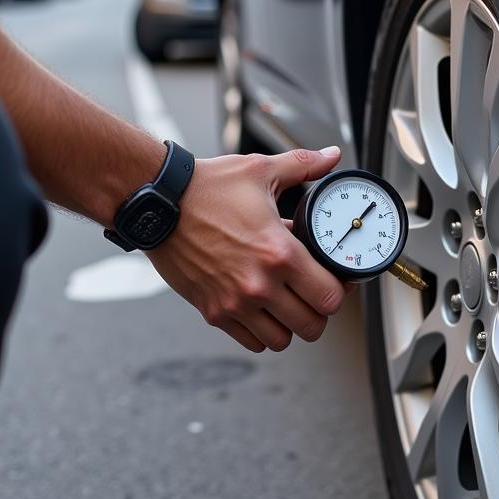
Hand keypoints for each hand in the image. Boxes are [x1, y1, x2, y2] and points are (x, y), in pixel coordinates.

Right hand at [147, 146, 350, 352]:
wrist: (159, 204)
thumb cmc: (206, 188)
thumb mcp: (260, 170)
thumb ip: (303, 165)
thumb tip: (332, 156)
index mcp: (279, 252)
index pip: (329, 297)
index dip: (339, 290)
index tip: (334, 278)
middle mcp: (259, 284)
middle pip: (312, 326)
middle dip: (318, 310)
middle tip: (312, 292)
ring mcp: (234, 303)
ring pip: (282, 340)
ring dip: (289, 324)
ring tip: (286, 302)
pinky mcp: (213, 312)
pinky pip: (251, 342)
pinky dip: (261, 331)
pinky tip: (260, 307)